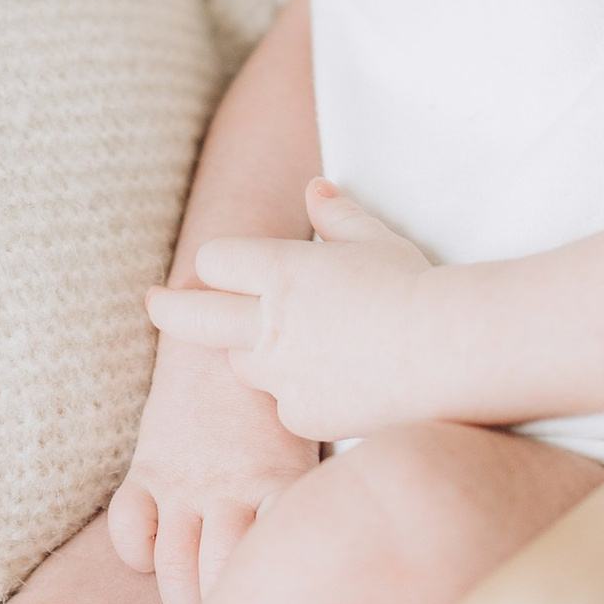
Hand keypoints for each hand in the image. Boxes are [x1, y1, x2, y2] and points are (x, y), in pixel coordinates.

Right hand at [109, 326, 317, 603]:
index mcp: (282, 483)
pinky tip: (152, 558)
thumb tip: (381, 544)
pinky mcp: (150, 466)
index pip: (275, 562)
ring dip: (180, 602)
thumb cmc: (286, 396)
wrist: (229, 323)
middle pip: (216, 580)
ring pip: (172, 565)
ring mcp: (186, 479)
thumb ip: (335, 488)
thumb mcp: (319, 440)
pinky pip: (129, 526)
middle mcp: (231, 489)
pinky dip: (136, 552)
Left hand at [154, 180, 438, 440]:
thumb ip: (338, 215)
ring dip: (251, 350)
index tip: (215, 267)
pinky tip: (336, 381)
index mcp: (282, 270)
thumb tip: (314, 188)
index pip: (215, 261)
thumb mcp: (377, 240)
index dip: (219, 263)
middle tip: (153, 302)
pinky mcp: (300, 414)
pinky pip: (282, 402)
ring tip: (295, 344)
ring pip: (240, 362)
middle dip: (167, 308)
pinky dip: (295, 391)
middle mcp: (270, 323)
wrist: (450, 354)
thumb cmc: (416, 288)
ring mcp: (281, 374)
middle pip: (193, 316)